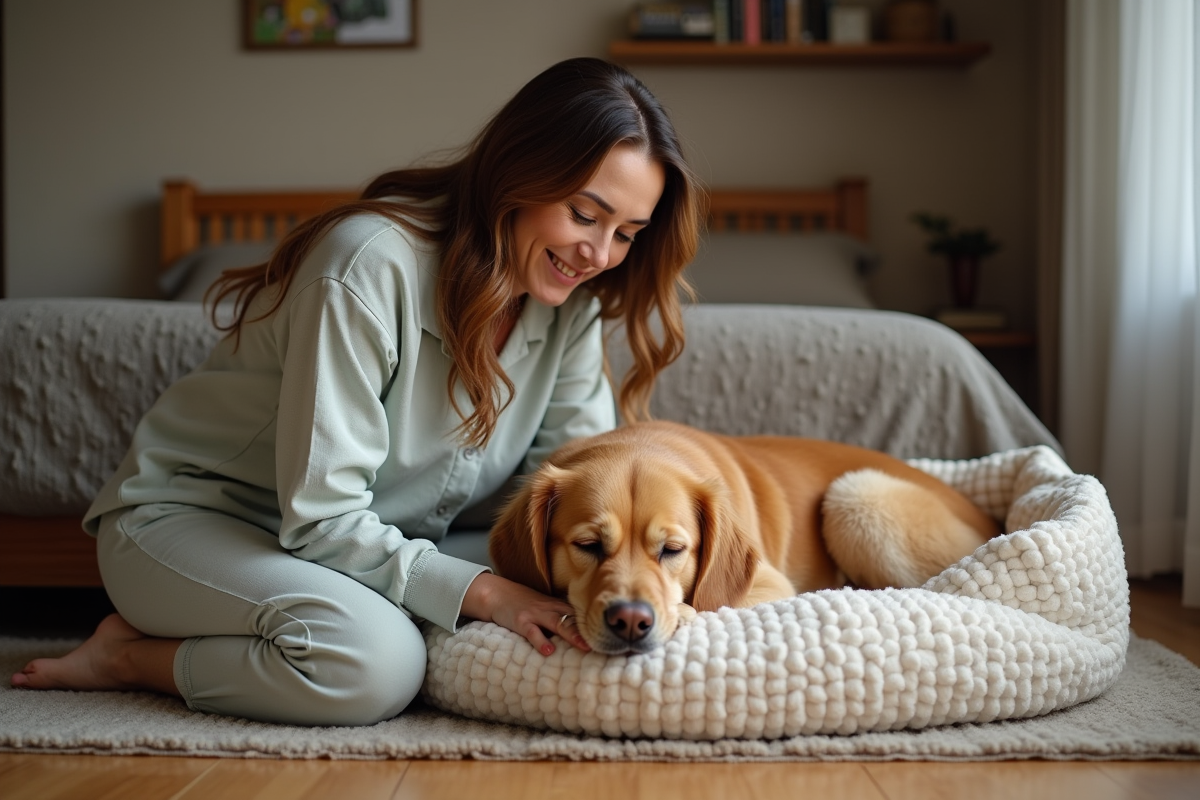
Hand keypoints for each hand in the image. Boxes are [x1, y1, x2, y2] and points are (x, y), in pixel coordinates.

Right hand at [461, 572, 591, 656]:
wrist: (497, 592)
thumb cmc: (523, 603)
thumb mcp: (544, 608)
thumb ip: (560, 618)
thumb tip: (580, 636)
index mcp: (557, 606)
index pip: (579, 616)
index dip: (594, 626)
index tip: (609, 637)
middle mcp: (549, 608)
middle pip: (572, 619)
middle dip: (588, 631)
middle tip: (603, 643)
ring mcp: (535, 614)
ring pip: (557, 624)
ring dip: (571, 635)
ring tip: (584, 646)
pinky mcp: (521, 621)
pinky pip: (532, 632)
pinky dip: (541, 641)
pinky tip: (548, 651)